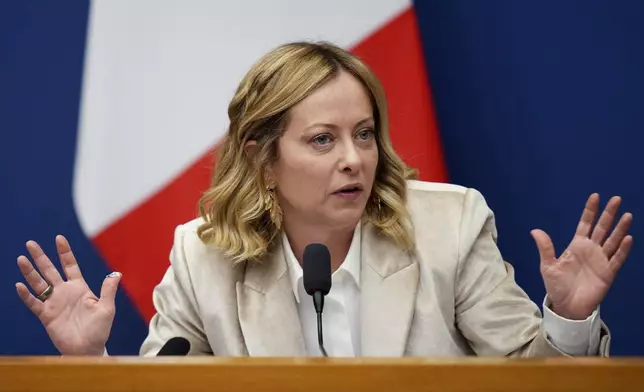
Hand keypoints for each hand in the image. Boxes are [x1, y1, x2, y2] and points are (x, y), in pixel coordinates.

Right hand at [15, 235, 120, 354]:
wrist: (88, 348)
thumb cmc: (99, 329)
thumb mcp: (107, 308)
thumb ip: (108, 290)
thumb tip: (116, 273)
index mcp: (80, 288)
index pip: (70, 265)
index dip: (64, 252)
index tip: (59, 238)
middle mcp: (64, 292)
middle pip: (50, 270)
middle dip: (41, 257)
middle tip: (31, 243)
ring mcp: (54, 303)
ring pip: (39, 284)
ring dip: (30, 272)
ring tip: (21, 259)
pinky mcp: (46, 316)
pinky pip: (34, 303)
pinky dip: (26, 295)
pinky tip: (19, 285)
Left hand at [531, 194, 632, 319]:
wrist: (567, 306)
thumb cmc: (557, 286)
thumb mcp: (548, 265)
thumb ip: (545, 248)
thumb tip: (534, 230)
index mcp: (576, 246)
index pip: (585, 224)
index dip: (590, 211)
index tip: (595, 196)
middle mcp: (591, 250)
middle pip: (602, 228)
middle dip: (609, 214)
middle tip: (616, 199)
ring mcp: (601, 260)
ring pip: (612, 241)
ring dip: (620, 228)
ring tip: (627, 215)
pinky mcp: (608, 273)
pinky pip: (617, 259)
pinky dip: (622, 249)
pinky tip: (627, 238)